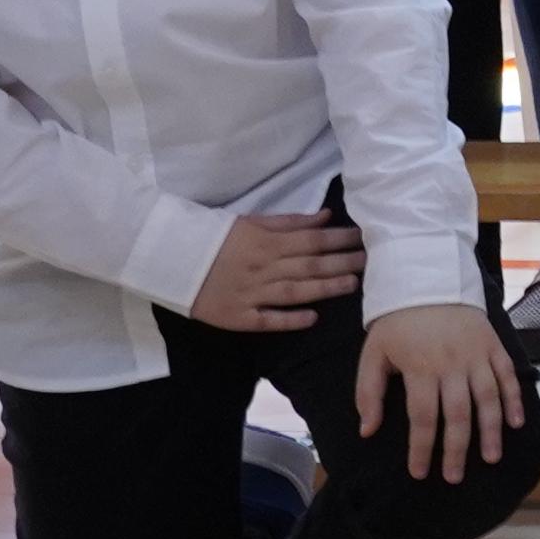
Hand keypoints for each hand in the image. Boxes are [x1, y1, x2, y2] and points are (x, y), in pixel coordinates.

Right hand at [193, 210, 364, 333]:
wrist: (168, 258)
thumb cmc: (214, 237)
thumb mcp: (250, 221)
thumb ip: (289, 222)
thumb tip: (326, 218)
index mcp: (265, 243)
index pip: (312, 241)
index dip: (340, 240)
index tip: (364, 238)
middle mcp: (262, 268)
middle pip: (309, 266)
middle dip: (342, 263)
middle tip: (371, 262)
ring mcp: (249, 294)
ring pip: (294, 292)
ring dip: (325, 289)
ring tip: (353, 285)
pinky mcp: (236, 316)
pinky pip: (266, 320)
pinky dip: (289, 320)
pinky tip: (312, 318)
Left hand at [355, 301, 522, 479]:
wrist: (429, 279)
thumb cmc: (397, 322)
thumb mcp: (372, 353)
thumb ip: (368, 393)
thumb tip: (367, 431)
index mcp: (420, 368)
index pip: (422, 417)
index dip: (421, 448)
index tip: (420, 473)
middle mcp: (452, 365)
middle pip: (458, 414)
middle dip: (456, 448)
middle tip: (454, 476)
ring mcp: (477, 355)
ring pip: (488, 398)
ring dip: (491, 430)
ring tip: (490, 457)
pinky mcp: (494, 345)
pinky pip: (507, 375)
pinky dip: (514, 399)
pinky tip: (516, 423)